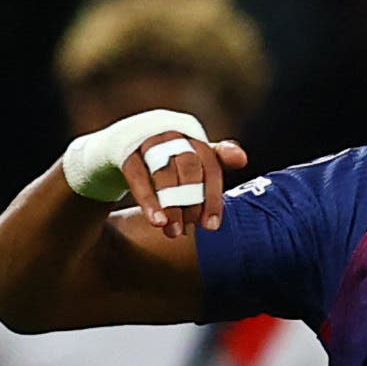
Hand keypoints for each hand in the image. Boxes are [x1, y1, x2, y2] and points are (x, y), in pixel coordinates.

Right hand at [129, 131, 246, 240]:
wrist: (124, 145)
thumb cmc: (168, 155)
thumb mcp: (193, 157)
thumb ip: (218, 159)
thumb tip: (242, 158)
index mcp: (194, 137)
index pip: (211, 165)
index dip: (213, 197)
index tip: (212, 226)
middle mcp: (174, 134)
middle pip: (190, 167)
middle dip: (194, 201)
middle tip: (192, 228)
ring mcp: (149, 140)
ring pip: (165, 172)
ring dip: (172, 205)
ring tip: (174, 231)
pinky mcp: (126, 152)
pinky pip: (139, 176)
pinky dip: (149, 200)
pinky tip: (157, 221)